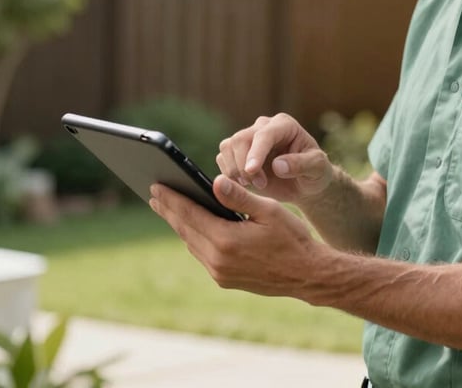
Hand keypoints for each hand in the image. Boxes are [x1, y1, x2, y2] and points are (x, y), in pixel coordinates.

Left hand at [149, 176, 324, 296]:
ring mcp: (219, 272)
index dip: (172, 198)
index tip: (156, 185)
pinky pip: (202, 254)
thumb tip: (215, 182)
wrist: (307, 274)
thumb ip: (239, 197)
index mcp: (227, 240)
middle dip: (169, 210)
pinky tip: (192, 227)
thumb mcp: (269, 211)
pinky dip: (193, 237)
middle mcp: (218, 260)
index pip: (190, 214)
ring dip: (179, 223)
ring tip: (168, 208)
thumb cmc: (292, 237)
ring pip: (191, 243)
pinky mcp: (224, 279)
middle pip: (185, 229)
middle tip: (154, 193)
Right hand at [216, 113, 333, 203]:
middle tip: (261, 185)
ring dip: (235, 170)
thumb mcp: (317, 168)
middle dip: (245, 165)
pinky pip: (223, 157)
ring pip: (228, 147)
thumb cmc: (314, 172)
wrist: (304, 184)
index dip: (256, 152)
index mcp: (284, 125)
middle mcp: (264, 127)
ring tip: (256, 185)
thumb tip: (278, 165)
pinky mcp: (238, 153)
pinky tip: (245, 184)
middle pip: (240, 139)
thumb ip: (302, 164)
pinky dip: (229, 173)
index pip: (264, 135)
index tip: (251, 171)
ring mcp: (249, 138)